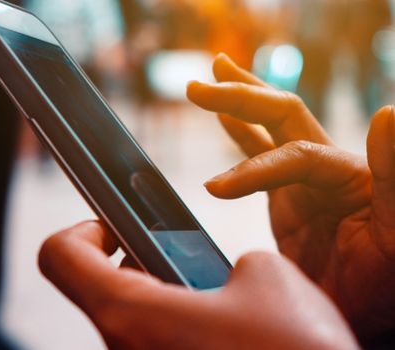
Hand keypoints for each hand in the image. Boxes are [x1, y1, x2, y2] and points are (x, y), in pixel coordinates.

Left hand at [39, 221, 357, 349]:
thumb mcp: (268, 276)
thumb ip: (233, 261)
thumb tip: (231, 276)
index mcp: (132, 316)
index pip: (61, 257)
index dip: (84, 229)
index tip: (114, 225)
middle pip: (105, 292)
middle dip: (145, 267)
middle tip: (183, 258)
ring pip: (140, 322)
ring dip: (172, 301)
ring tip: (218, 298)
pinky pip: (161, 346)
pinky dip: (186, 329)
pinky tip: (229, 328)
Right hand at [187, 53, 394, 338]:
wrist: (366, 312)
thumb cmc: (387, 282)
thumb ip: (393, 175)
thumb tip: (389, 114)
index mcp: (347, 173)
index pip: (293, 154)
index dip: (252, 169)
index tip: (214, 190)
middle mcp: (324, 168)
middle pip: (281, 114)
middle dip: (242, 96)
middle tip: (207, 79)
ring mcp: (302, 183)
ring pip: (268, 128)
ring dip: (240, 103)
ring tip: (213, 79)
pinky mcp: (285, 200)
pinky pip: (259, 157)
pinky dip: (240, 136)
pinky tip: (224, 120)